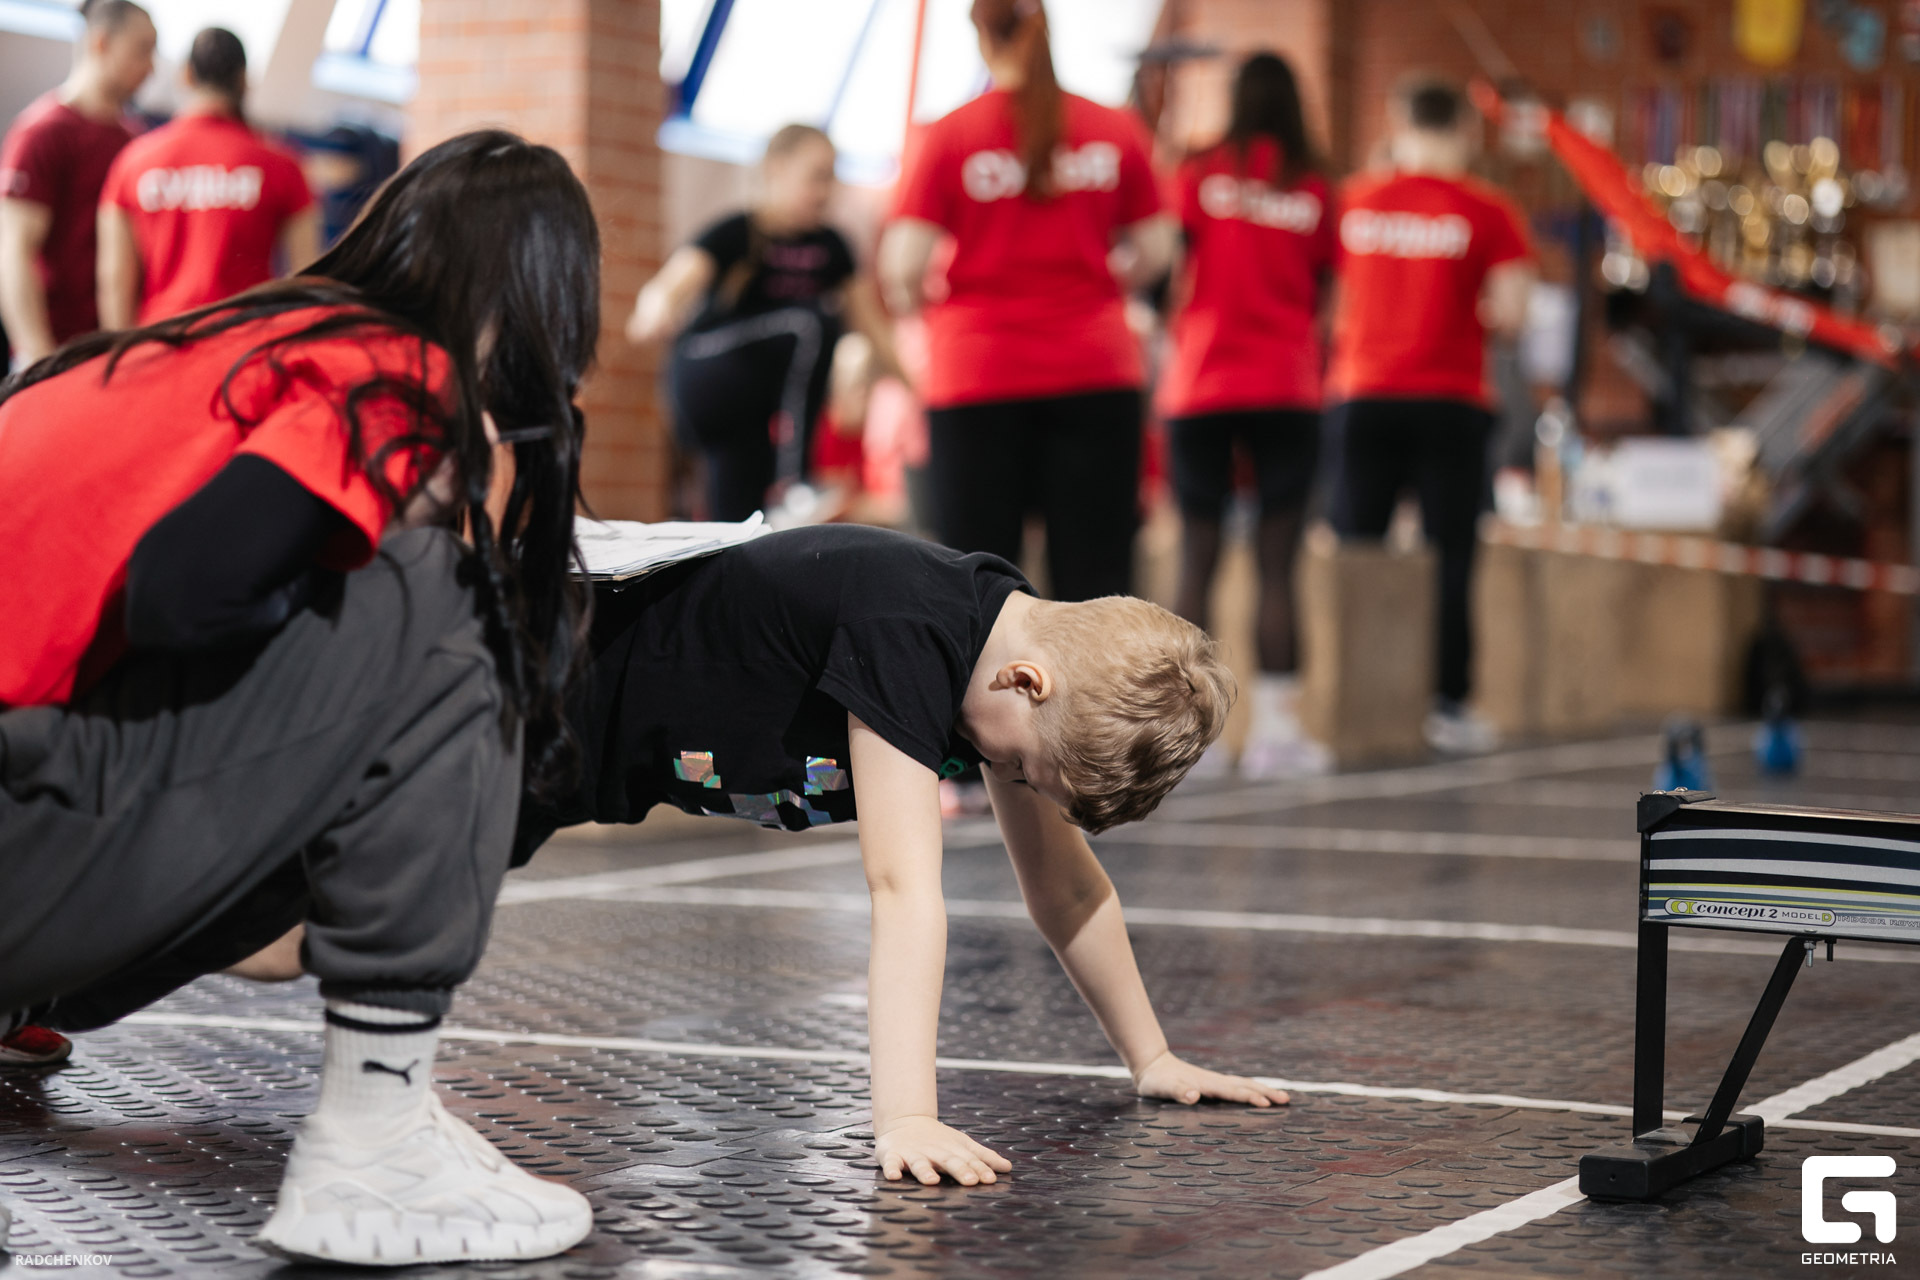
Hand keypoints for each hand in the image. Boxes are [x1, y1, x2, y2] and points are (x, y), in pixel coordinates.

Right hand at [874, 1116, 1012, 1185]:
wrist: (904, 1121)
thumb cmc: (938, 1140)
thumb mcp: (962, 1145)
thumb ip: (983, 1157)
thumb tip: (1008, 1168)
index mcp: (952, 1150)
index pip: (968, 1160)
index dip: (979, 1169)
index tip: (990, 1179)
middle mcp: (934, 1152)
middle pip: (947, 1161)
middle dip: (959, 1170)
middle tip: (970, 1180)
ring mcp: (913, 1154)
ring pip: (919, 1163)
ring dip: (925, 1171)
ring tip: (932, 1180)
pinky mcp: (892, 1155)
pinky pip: (890, 1163)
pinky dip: (891, 1169)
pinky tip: (893, 1176)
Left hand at [1132, 1050, 1290, 1107]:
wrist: (1151, 1064)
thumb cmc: (1156, 1080)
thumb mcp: (1162, 1088)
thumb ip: (1177, 1091)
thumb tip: (1193, 1095)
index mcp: (1206, 1084)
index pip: (1232, 1092)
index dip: (1249, 1098)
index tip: (1267, 1104)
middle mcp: (1213, 1081)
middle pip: (1244, 1086)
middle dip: (1265, 1093)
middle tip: (1286, 1100)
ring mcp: (1213, 1081)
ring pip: (1243, 1085)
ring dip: (1261, 1090)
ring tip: (1280, 1097)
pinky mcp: (1210, 1084)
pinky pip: (1235, 1087)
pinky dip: (1250, 1090)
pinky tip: (1255, 1095)